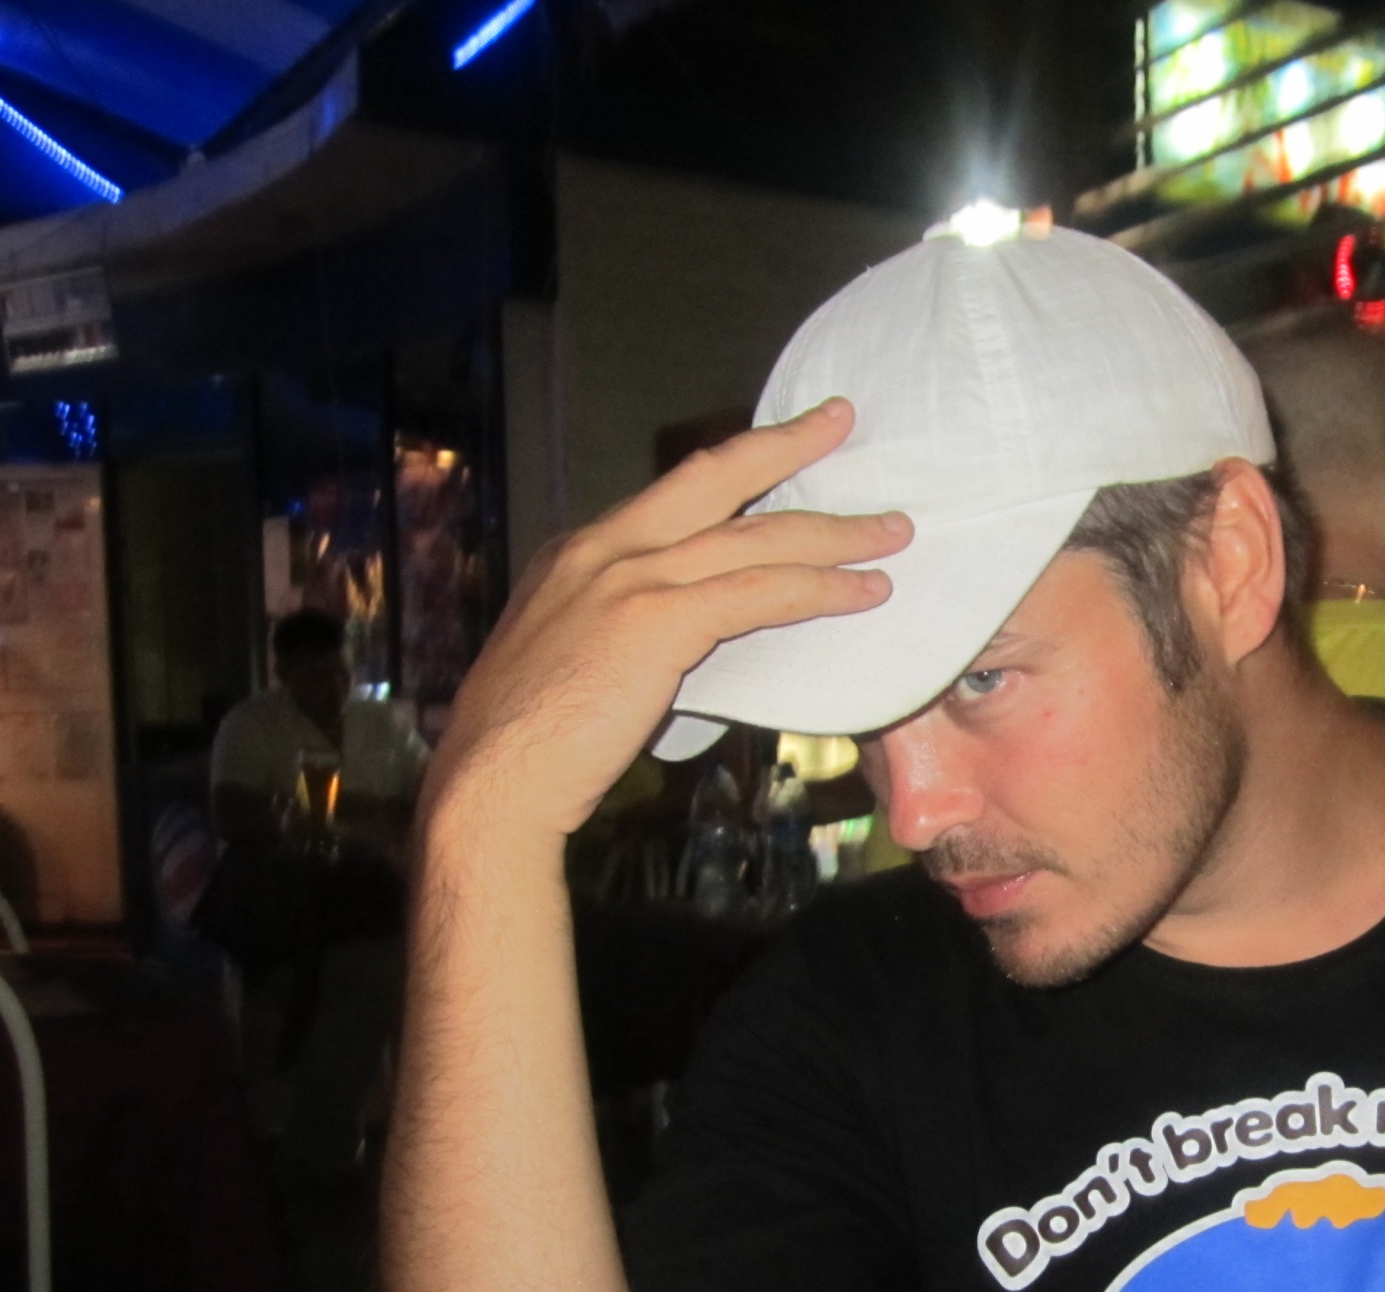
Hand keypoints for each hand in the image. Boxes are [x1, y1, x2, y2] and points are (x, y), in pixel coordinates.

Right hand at [424, 400, 908, 842]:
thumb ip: (628, 634)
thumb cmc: (533, 744)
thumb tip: (688, 646)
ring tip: (892, 531)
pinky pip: (758, 594)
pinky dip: (820, 589)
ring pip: (754, 537)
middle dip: (786, 443)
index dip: (734, 467)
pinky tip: (863, 591)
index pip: (674, 494)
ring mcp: (629, 579)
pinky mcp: (656, 622)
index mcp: (580, 553)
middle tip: (840, 420)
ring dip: (834, 533)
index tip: (777, 445)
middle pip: (715, 477)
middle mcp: (604, 548)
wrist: (492, 778)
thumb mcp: (575, 660)